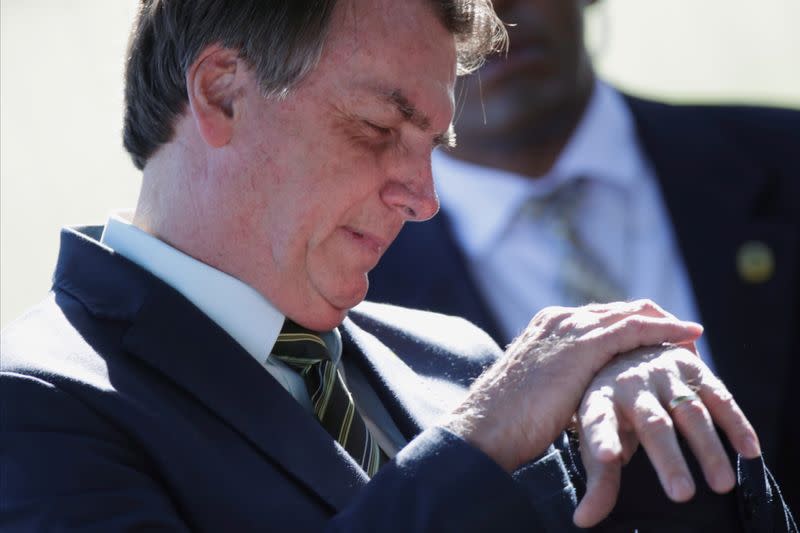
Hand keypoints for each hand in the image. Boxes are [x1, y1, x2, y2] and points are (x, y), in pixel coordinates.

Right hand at [442, 300, 703, 472]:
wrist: (489, 423)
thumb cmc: (509, 418)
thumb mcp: (539, 387)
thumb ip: (561, 379)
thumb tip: (578, 393)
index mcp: (547, 325)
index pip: (600, 318)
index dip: (632, 325)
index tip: (655, 336)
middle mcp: (560, 319)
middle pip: (618, 310)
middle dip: (653, 319)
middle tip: (682, 332)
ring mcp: (571, 327)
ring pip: (630, 314)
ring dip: (664, 322)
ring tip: (691, 332)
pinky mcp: (584, 344)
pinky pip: (635, 329)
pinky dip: (664, 330)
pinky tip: (688, 336)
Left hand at [573, 344, 760, 527]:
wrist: (628, 353)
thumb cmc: (611, 410)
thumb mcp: (597, 440)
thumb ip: (599, 480)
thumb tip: (584, 520)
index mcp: (600, 400)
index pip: (598, 421)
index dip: (602, 439)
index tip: (609, 457)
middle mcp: (631, 384)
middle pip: (653, 423)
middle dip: (668, 460)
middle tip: (682, 495)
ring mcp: (664, 375)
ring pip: (690, 412)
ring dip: (708, 449)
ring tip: (722, 485)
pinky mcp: (694, 371)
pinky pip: (719, 397)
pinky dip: (735, 424)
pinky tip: (749, 451)